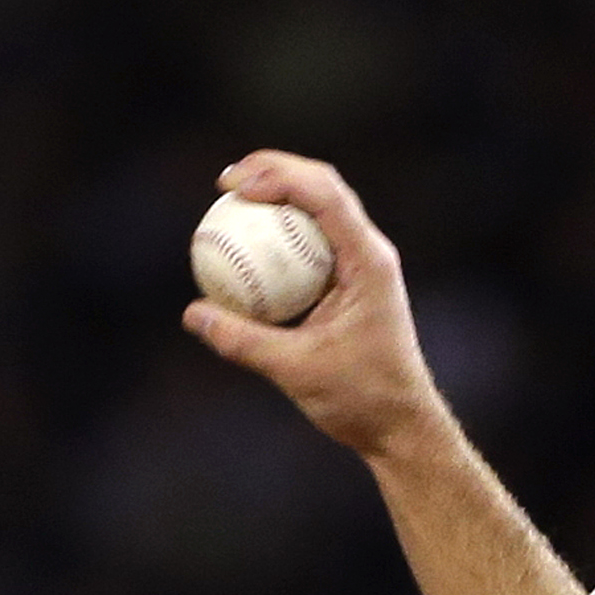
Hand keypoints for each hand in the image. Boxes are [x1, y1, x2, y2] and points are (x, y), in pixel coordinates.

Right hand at [182, 151, 445, 460]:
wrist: (401, 424)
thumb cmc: (362, 398)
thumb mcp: (297, 370)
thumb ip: (244, 341)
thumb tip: (193, 314)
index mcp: (369, 262)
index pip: (325, 196)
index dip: (278, 175)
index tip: (233, 187)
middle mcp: (370, 254)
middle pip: (323, 187)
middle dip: (274, 170)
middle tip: (226, 181)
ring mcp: (363, 266)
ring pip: (319, 210)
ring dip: (278, 195)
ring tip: (231, 198)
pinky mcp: (351, 282)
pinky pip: (311, 244)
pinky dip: (279, 236)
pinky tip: (244, 245)